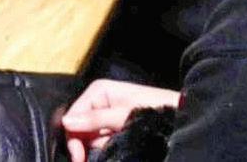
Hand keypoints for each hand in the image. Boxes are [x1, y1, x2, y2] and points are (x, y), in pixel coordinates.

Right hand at [60, 79, 179, 157]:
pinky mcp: (115, 129)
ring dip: (98, 148)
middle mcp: (99, 103)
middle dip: (85, 146)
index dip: (73, 138)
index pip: (73, 116)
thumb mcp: (123, 114)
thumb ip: (94, 120)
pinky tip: (115, 149)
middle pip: (79, 129)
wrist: (181, 115)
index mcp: (98, 92)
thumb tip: (66, 122)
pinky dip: (106, 149)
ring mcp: (107, 118)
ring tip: (116, 148)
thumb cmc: (155, 109)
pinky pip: (102, 143)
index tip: (79, 159)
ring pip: (90, 139)